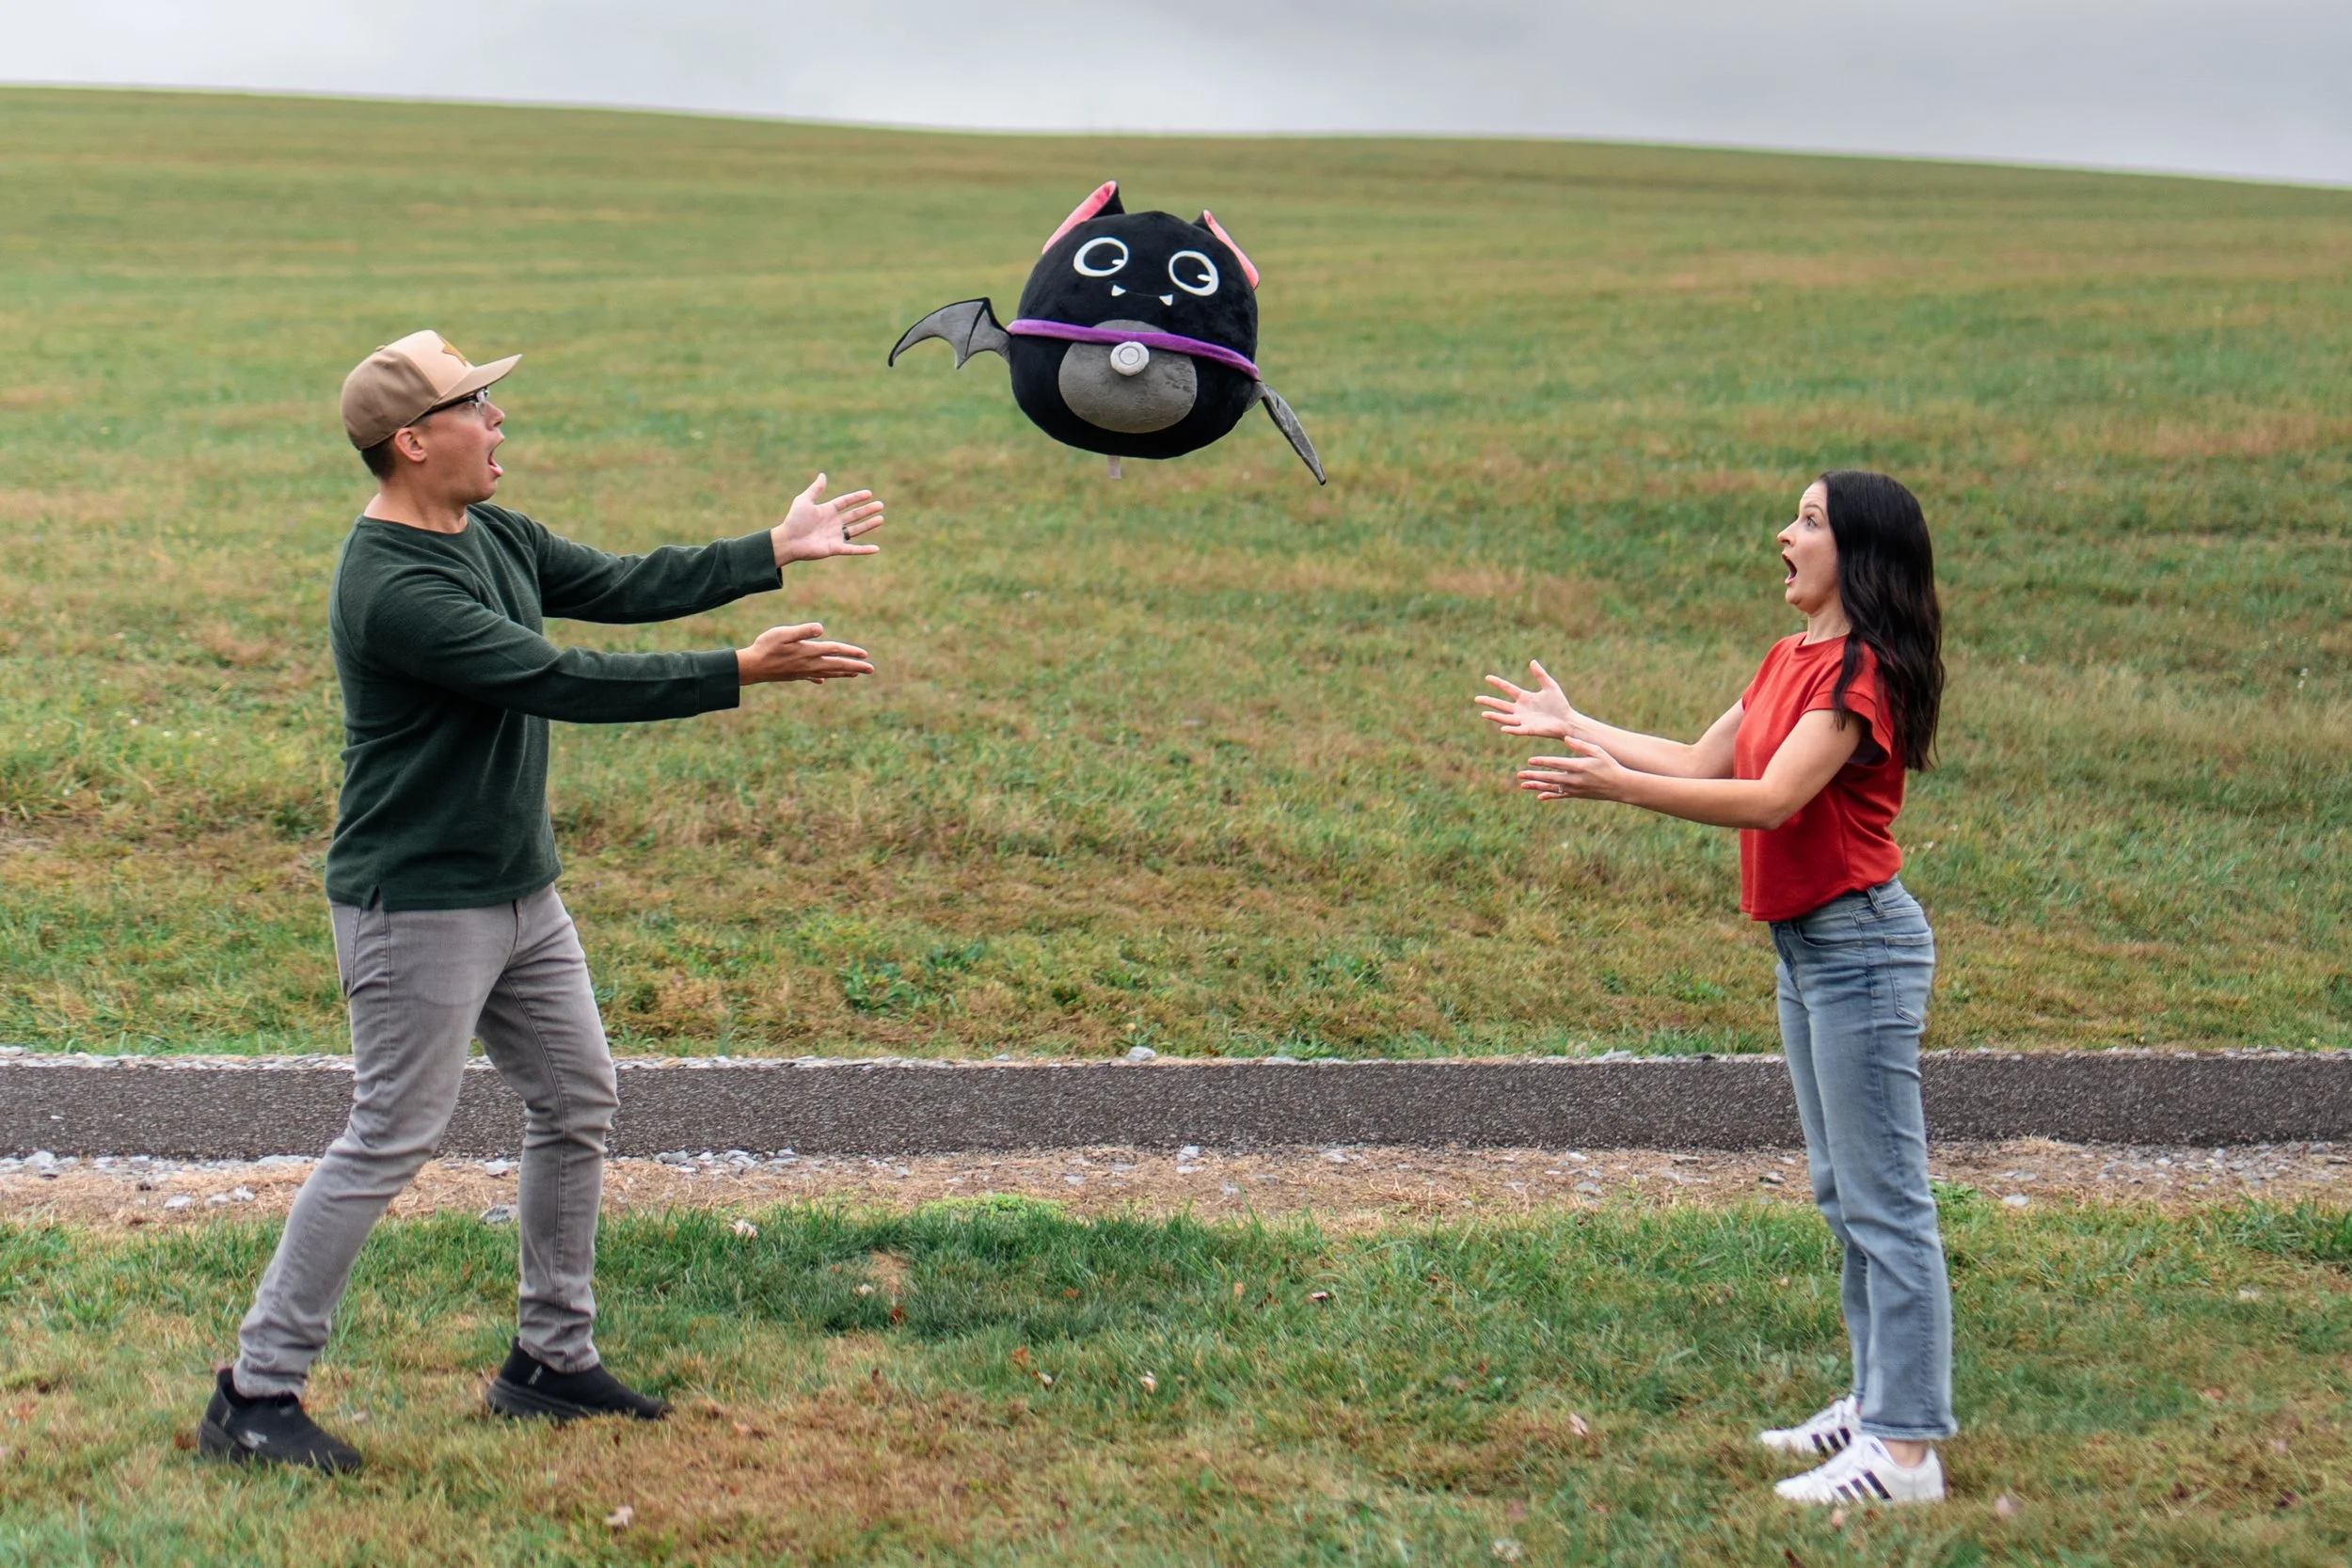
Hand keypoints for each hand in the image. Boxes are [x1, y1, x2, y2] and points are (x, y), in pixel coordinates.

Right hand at [736, 622, 874, 685]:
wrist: (751, 667)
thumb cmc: (765, 647)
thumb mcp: (783, 633)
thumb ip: (803, 631)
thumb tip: (821, 628)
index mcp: (809, 651)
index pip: (835, 650)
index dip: (851, 652)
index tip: (865, 655)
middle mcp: (809, 664)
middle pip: (837, 665)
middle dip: (855, 667)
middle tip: (871, 669)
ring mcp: (803, 671)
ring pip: (828, 673)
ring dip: (843, 673)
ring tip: (855, 674)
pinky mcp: (795, 675)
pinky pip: (812, 677)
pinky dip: (821, 678)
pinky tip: (823, 681)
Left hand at [772, 472, 884, 564]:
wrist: (788, 540)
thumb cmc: (794, 520)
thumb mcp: (804, 501)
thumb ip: (815, 489)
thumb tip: (823, 475)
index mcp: (827, 510)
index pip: (845, 502)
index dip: (857, 497)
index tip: (869, 494)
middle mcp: (833, 523)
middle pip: (854, 515)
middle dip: (867, 510)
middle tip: (880, 505)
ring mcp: (835, 535)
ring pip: (856, 530)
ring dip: (869, 525)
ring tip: (881, 519)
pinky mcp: (835, 548)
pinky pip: (853, 549)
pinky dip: (864, 549)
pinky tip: (876, 549)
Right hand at [1475, 660, 1575, 738]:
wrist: (1567, 720)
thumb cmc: (1559, 704)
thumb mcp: (1550, 686)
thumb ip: (1540, 675)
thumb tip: (1532, 661)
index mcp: (1524, 698)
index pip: (1508, 689)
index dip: (1498, 683)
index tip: (1487, 677)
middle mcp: (1520, 709)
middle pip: (1501, 705)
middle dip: (1489, 702)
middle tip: (1476, 698)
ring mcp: (1523, 720)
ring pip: (1505, 718)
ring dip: (1495, 716)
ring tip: (1483, 714)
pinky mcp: (1529, 730)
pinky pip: (1517, 730)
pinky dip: (1510, 729)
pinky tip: (1502, 728)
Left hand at [1516, 736, 1631, 802]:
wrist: (1620, 786)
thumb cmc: (1610, 765)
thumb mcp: (1597, 751)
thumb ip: (1580, 745)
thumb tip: (1565, 738)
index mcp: (1579, 766)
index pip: (1557, 764)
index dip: (1542, 762)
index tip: (1530, 760)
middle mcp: (1575, 779)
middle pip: (1550, 778)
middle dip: (1534, 776)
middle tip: (1520, 775)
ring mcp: (1575, 789)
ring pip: (1552, 788)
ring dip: (1537, 786)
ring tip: (1523, 785)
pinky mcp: (1577, 795)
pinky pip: (1561, 796)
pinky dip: (1550, 796)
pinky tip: (1540, 797)